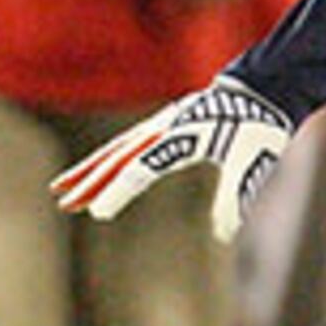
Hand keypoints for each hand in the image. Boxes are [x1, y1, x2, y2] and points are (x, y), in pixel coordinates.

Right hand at [49, 76, 298, 239]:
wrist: (262, 90)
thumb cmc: (258, 127)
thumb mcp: (251, 164)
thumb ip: (234, 199)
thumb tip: (222, 234)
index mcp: (178, 139)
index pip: (136, 170)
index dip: (115, 193)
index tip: (96, 214)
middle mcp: (162, 131)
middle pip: (115, 159)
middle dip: (88, 182)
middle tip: (63, 202)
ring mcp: (161, 126)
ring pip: (115, 150)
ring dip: (89, 169)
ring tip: (63, 186)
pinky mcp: (167, 125)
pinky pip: (126, 144)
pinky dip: (107, 157)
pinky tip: (101, 168)